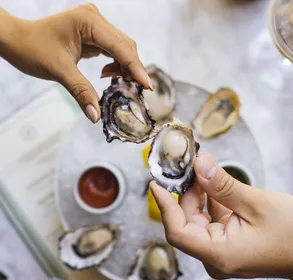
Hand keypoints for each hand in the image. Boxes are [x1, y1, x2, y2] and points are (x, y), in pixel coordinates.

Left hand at [0, 5, 150, 122]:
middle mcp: (95, 19)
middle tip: (134, 91)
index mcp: (89, 21)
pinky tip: (107, 75)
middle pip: (126, 46)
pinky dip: (115, 65)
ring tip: (118, 84)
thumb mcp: (59, 71)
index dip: (135, 68)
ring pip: (121, 48)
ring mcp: (95, 26)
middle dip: (132, 69)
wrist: (16, 40)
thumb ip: (82, 93)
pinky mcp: (93, 34)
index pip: (121, 47)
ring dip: (124, 67)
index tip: (146, 86)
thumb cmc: (32, 49)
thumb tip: (96, 117)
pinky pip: (112, 50)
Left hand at [151, 153, 292, 279]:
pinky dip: (210, 199)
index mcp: (219, 254)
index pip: (177, 232)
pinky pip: (211, 218)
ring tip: (200, 170)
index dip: (164, 207)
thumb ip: (222, 184)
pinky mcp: (229, 242)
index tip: (156, 184)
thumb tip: (198, 163)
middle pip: (187, 221)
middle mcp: (216, 256)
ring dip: (199, 193)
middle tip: (187, 166)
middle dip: (185, 192)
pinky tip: (212, 182)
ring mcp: (222, 250)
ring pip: (198, 218)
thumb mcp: (256, 203)